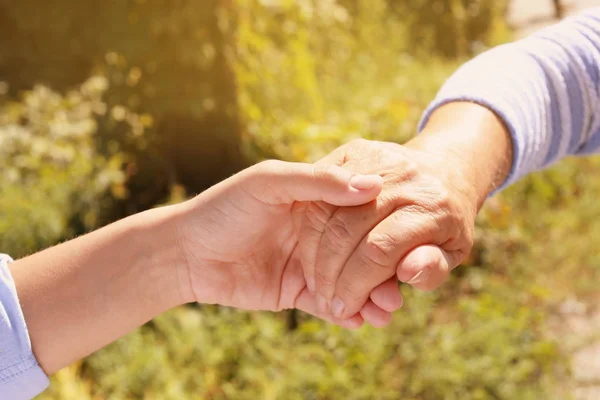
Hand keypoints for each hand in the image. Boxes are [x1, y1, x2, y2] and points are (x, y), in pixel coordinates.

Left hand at [176, 160, 386, 327]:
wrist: (186, 251)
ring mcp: (310, 264)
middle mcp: (318, 233)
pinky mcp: (297, 292)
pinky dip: (348, 314)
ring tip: (387, 311)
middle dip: (384, 272)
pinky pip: (329, 306)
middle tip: (399, 290)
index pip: (361, 214)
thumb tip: (372, 184)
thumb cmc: (225, 207)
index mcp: (317, 201)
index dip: (384, 230)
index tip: (409, 242)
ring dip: (372, 296)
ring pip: (351, 281)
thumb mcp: (269, 182)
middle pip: (362, 252)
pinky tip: (362, 321)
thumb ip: (318, 181)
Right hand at [299, 138, 478, 322]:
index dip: (356, 285)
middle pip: (347, 230)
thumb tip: (408, 273)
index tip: (345, 309)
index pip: (380, 251)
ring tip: (316, 283)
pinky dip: (309, 227)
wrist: (444, 169)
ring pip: (326, 211)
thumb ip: (432, 269)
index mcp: (432, 207)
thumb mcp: (453, 252)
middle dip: (330, 274)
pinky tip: (311, 253)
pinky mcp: (354, 151)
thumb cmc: (447, 221)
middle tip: (326, 300)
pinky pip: (319, 192)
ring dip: (313, 253)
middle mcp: (404, 178)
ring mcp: (377, 159)